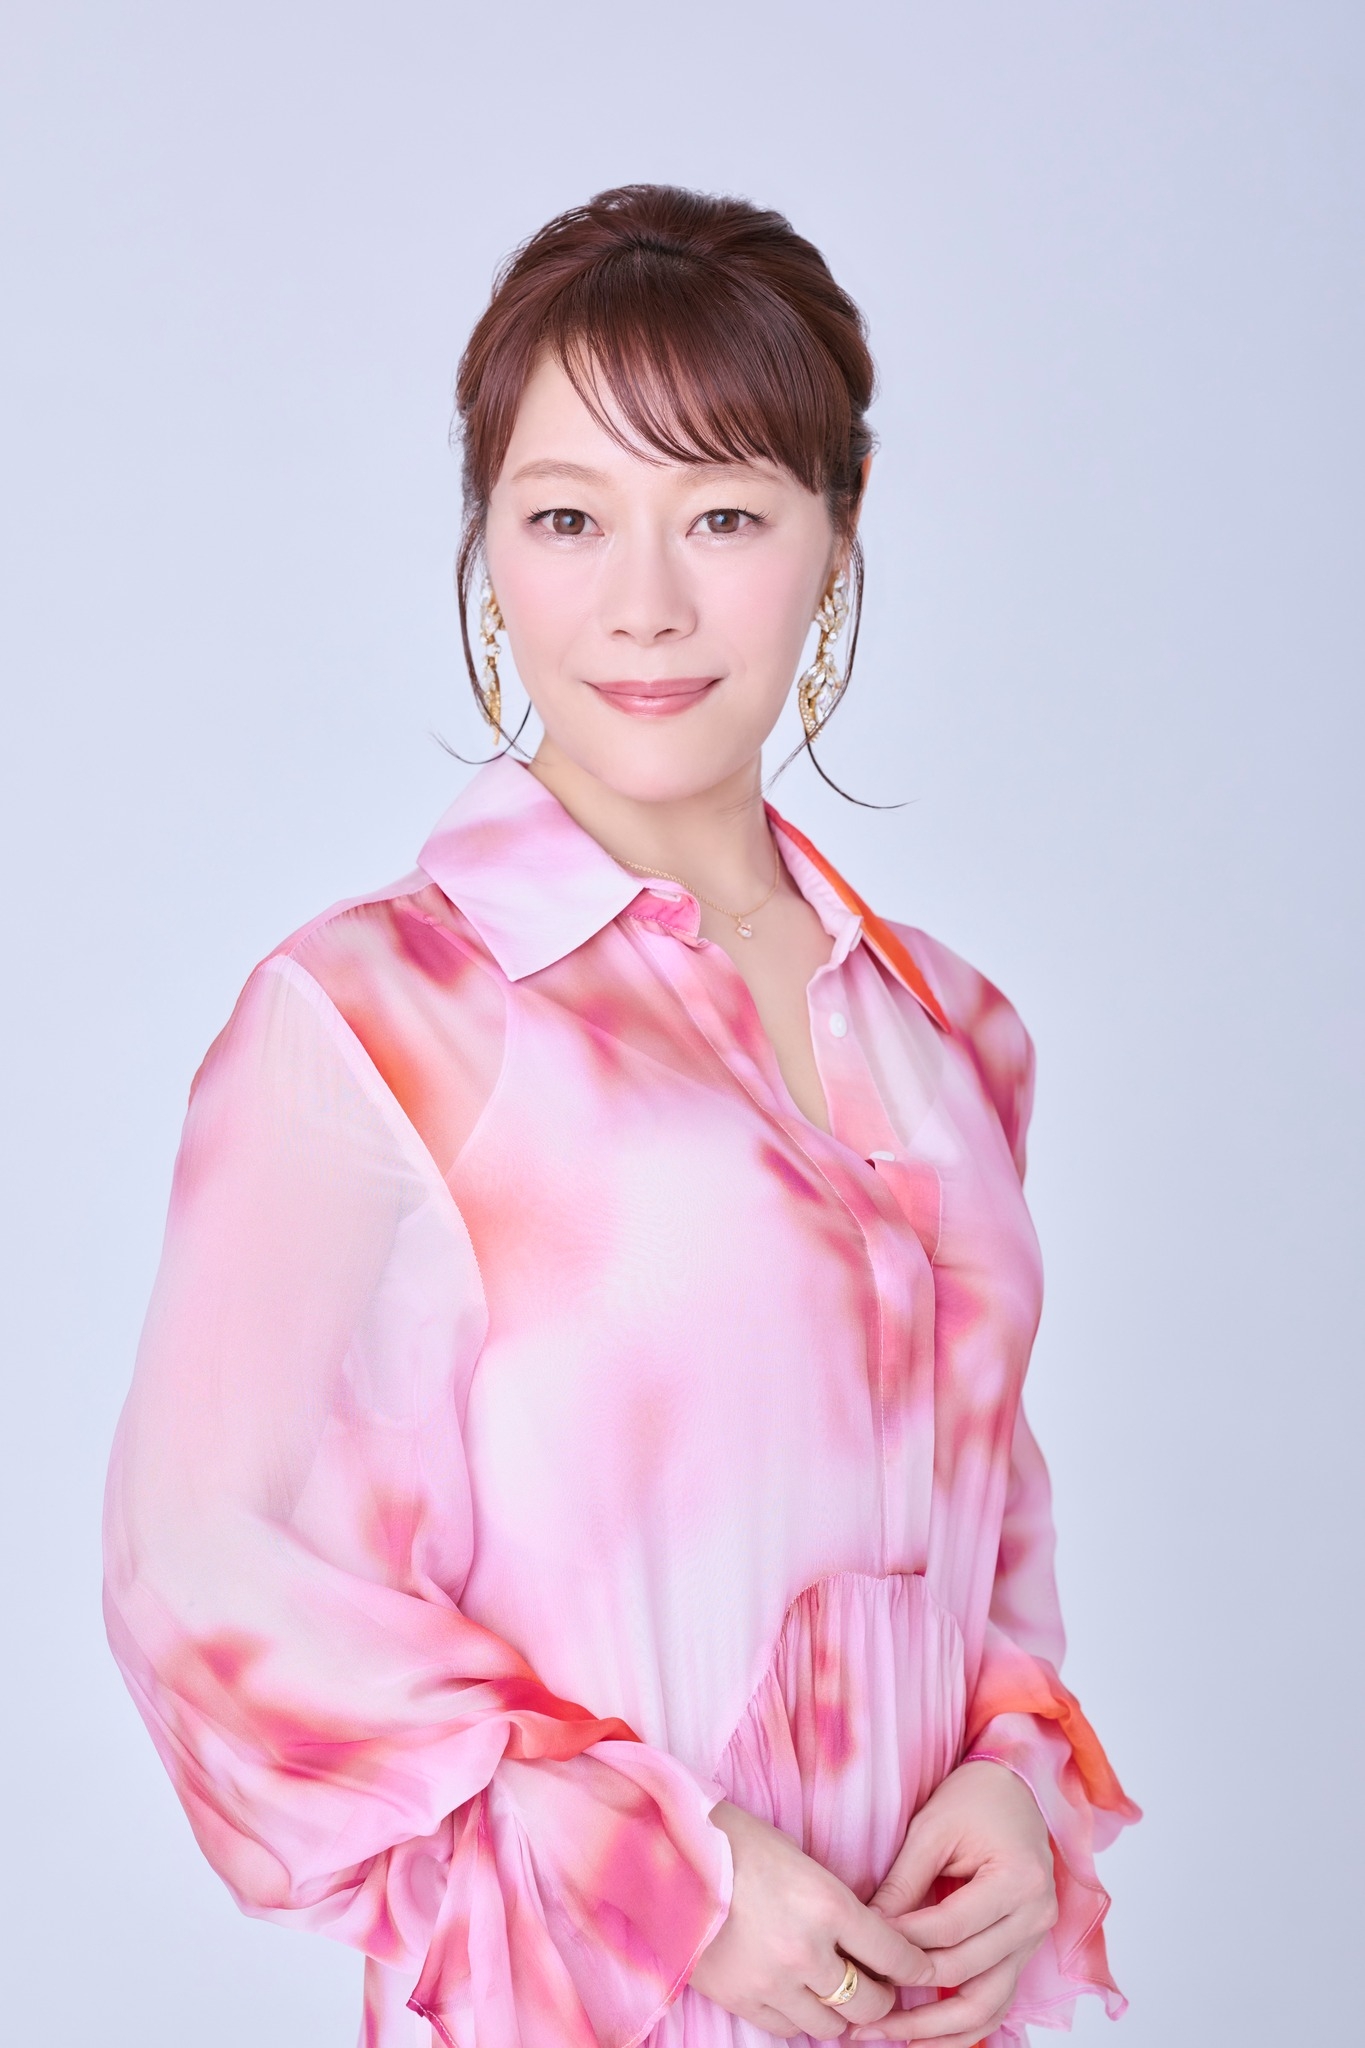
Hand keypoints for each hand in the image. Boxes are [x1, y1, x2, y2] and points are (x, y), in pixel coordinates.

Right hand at [689, 1800, 935, 2039]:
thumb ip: (833, 1900)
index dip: (916, 1966)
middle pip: (869, 2001)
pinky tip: (798, 1997)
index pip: (894, 1953)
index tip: (924, 1970)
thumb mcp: (799, 1858)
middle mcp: (807, 1950)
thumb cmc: (737, 1842)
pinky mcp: (742, 1999)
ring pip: (831, 2025)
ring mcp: (773, 1981)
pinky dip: (800, 2018)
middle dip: (882, 1996)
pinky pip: (788, 2029)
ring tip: (837, 1993)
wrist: (667, 1856)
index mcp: (828, 1904)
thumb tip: (862, 1934)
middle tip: (881, 1985)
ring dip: (841, 2012)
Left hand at [847, 1762, 1056, 2045]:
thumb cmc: (975, 1798)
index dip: (901, 1941)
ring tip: (889, 2037)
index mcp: (1018, 1880)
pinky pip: (996, 2000)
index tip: (859, 1950)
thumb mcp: (932, 1828)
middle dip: (912, 1996)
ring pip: (988, 2005)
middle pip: (968, 1974)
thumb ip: (903, 1883)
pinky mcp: (1024, 1950)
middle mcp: (1035, 1917)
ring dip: (938, 2031)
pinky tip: (924, 2038)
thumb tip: (867, 1932)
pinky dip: (962, 2026)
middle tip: (862, 2007)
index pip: (949, 1927)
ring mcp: (1034, 1939)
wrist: (1014, 1786)